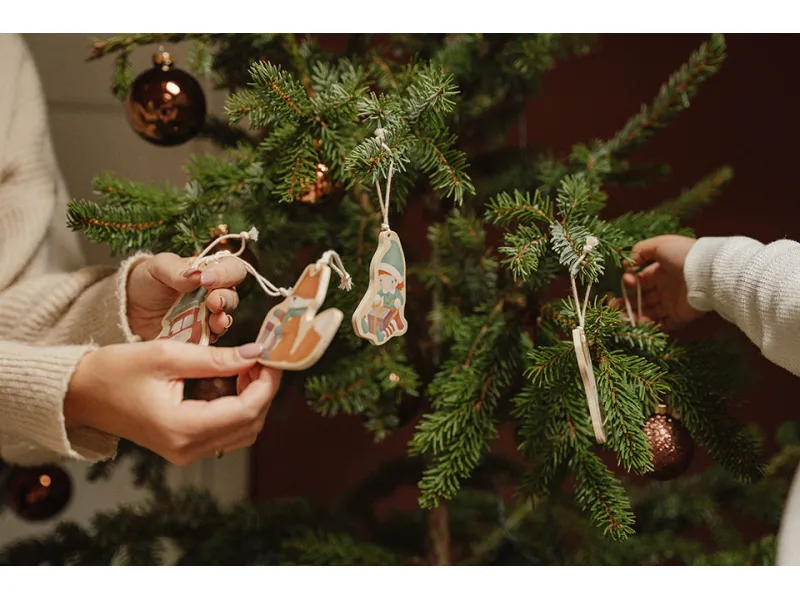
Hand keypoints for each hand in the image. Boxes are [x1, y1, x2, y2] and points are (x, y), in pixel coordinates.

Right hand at [64, 340, 280, 464]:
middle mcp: (188, 449)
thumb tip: (257, 354)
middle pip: (250, 424)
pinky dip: (236, 406)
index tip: (273, 356)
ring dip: (252, 398)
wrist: (80, 394)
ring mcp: (186, 452)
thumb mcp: (168, 355)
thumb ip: (217, 358)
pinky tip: (227, 380)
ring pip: (242, 431)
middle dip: (263, 389)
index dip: (267, 383)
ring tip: (244, 365)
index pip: (246, 411)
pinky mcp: (184, 446)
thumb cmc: (115, 371)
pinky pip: (225, 431)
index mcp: (183, 429)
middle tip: (261, 357)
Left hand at [126, 253, 246, 340]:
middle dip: (225, 299)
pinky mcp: (198, 336)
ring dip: (223, 320)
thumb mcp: (157, 267)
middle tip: (212, 301)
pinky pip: (211, 339)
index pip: (232, 269)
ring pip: (226, 318)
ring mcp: (207, 317)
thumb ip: (176, 269)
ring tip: (216, 320)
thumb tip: (197, 275)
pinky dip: (211, 337)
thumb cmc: (148, 281)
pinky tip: (206, 335)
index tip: (207, 279)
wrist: (129, 308)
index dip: (226, 273)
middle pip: (232, 296)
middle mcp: (214, 294)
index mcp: (209, 272)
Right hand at [621, 235, 702, 329]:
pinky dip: (650, 325)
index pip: (640, 281)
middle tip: (614, 306)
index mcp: (661, 272)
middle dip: (627, 303)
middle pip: (642, 299)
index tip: (626, 281)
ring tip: (622, 318)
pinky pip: (662, 324)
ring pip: (649, 313)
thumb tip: (627, 263)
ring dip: (634, 315)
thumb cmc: (683, 255)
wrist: (707, 271)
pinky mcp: (679, 317)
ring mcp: (672, 304)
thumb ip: (641, 250)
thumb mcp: (660, 245)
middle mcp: (665, 289)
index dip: (631, 283)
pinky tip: (638, 322)